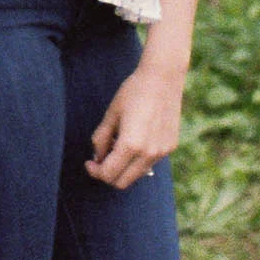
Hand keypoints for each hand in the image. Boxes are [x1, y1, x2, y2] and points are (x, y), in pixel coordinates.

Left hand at [86, 58, 185, 188]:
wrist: (163, 77)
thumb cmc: (133, 92)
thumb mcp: (111, 114)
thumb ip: (101, 139)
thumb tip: (97, 158)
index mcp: (131, 145)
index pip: (109, 174)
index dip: (95, 171)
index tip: (89, 162)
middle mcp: (149, 153)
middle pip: (123, 182)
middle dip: (108, 175)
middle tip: (99, 160)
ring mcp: (162, 152)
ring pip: (137, 174)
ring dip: (124, 168)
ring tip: (116, 146)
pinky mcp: (170, 146)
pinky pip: (150, 162)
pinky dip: (138, 160)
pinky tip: (133, 140)